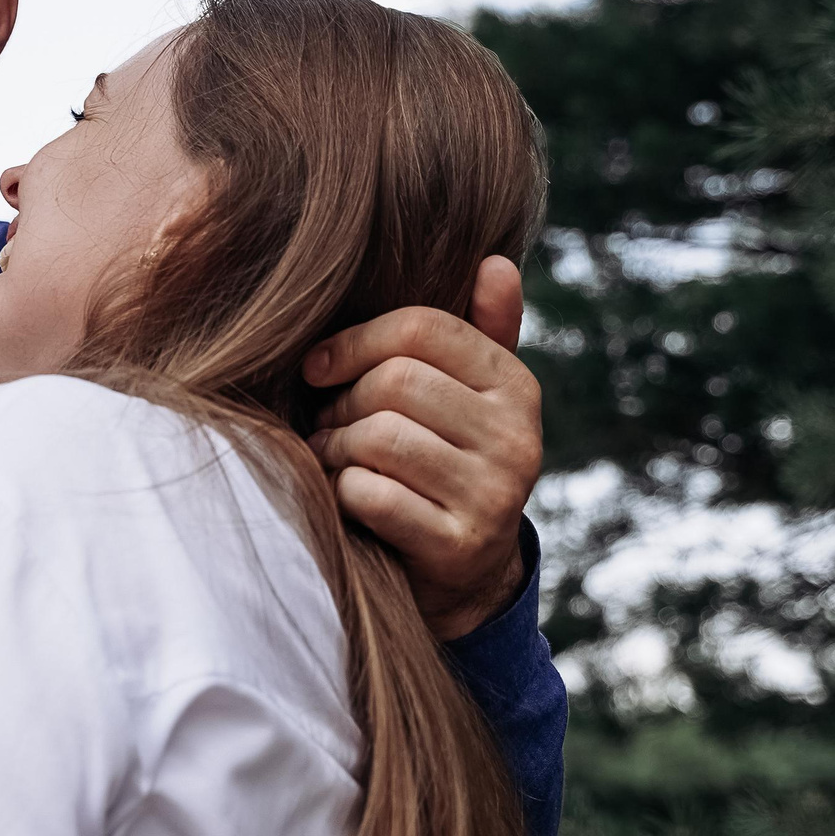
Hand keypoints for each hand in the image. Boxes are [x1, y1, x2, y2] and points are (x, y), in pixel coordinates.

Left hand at [301, 257, 541, 641]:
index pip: (424, 330)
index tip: (317, 365)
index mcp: (515, 386)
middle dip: (342, 401)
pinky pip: (372, 494)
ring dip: (335, 447)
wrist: (464, 574)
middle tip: (327, 421)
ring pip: (379, 437)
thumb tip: (494, 261)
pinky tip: (345, 495)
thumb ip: (478, 331)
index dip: (354, 340)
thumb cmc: (446, 461)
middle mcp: (517, 437)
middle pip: (395, 382)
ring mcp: (493, 494)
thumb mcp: (467, 397)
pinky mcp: (458, 545)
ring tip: (332, 455)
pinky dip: (343, 491)